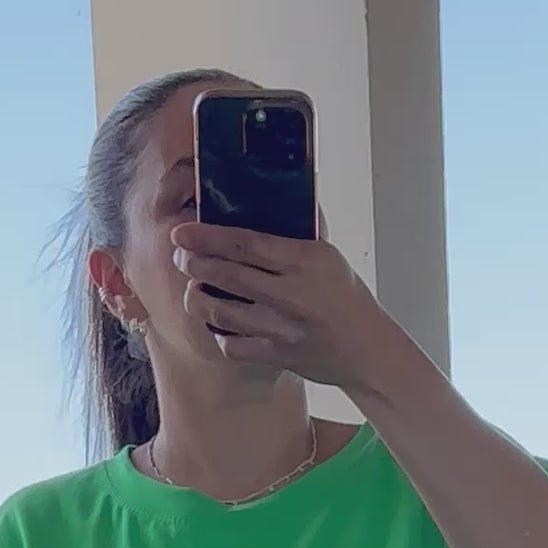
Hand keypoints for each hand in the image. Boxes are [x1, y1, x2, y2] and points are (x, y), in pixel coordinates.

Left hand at [167, 219, 401, 395]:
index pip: (246, 243)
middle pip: (228, 274)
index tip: (183, 232)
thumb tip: (283, 191)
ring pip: (223, 312)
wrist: (367, 349)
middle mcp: (291, 293)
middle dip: (195, 264)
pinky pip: (233, 346)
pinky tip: (218, 324)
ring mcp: (282, 327)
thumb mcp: (328, 255)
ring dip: (199, 299)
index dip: (208, 237)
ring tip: (193, 288)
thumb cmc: (346, 297)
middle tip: (181, 256)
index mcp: (304, 260)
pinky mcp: (277, 356)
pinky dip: (220, 334)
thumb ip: (298, 231)